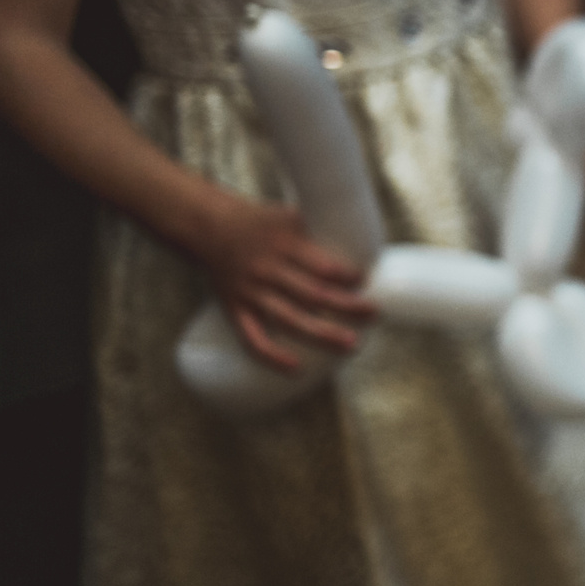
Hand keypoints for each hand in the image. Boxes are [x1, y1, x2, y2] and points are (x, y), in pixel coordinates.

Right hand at [191, 193, 373, 368]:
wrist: (210, 227)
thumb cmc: (260, 223)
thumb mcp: (290, 217)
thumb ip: (320, 233)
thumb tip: (364, 245)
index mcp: (285, 246)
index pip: (321, 266)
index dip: (346, 276)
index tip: (365, 281)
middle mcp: (268, 270)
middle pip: (312, 294)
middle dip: (346, 307)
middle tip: (374, 314)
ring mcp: (251, 293)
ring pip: (288, 319)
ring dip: (321, 334)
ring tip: (351, 345)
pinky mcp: (235, 309)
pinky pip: (251, 338)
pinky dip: (272, 356)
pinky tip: (296, 368)